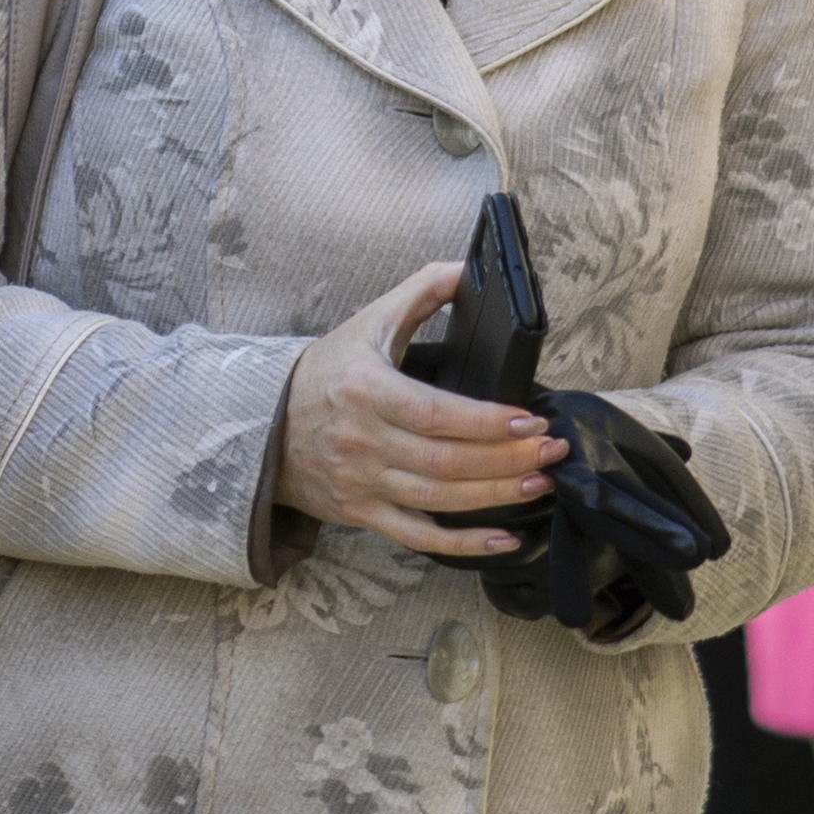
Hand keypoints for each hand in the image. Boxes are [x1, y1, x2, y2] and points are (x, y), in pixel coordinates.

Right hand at [274, 260, 567, 561]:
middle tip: (552, 451)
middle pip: (445, 462)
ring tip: (539, 482)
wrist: (262, 425)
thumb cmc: (324, 373)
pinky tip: (502, 538)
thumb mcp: (368, 323)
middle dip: (507, 459)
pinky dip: (463, 544)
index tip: (529, 420)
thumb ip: (421, 291)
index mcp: (366, 391)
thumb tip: (467, 268)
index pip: (435, 414)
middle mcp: (363, 441)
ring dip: (496, 496)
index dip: (486, 422)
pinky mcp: (362, 513)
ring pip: (438, 501)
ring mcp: (362, 482)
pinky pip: (418, 538)